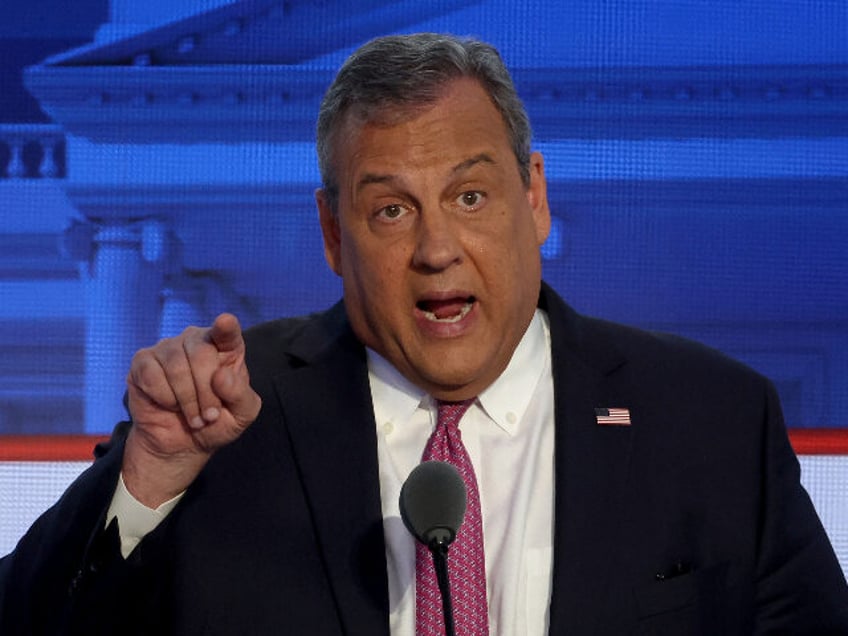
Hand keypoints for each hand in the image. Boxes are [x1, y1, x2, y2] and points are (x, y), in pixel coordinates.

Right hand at [123, 313, 260, 506]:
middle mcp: (196, 340)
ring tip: (194, 418)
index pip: (227, 332)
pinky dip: (164, 398)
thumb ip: (240, 394)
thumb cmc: (216, 422)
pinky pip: (152, 376)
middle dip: (206, 393)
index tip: (225, 322)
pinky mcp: (143, 361)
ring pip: (176, 367)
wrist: (181, 444)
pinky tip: (169, 405)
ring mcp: (168, 348)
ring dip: (187, 401)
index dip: (226, 327)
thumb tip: (222, 375)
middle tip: (209, 416)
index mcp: (226, 347)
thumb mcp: (241, 415)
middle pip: (201, 354)